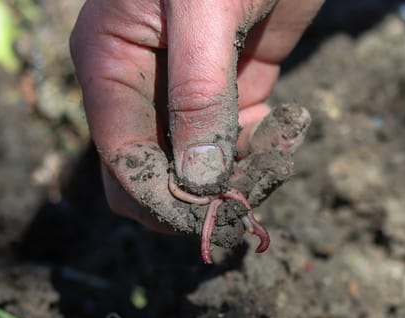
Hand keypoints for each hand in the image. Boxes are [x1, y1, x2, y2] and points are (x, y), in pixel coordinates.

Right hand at [69, 0, 321, 232]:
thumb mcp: (204, 13)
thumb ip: (198, 94)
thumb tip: (199, 181)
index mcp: (111, 65)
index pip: (121, 161)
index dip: (163, 198)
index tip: (214, 211)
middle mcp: (144, 88)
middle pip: (154, 178)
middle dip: (203, 197)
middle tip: (253, 189)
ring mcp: (190, 96)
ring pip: (203, 171)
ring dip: (245, 175)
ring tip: (283, 144)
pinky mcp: (236, 93)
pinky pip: (242, 147)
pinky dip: (267, 151)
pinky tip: (292, 125)